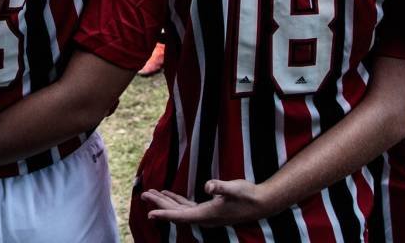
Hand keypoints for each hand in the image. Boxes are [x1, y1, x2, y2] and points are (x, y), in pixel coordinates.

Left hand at [142, 180, 273, 226]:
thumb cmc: (248, 195)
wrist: (261, 203)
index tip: (149, 213)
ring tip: (150, 194)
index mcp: (206, 214)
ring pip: (180, 209)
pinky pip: (187, 206)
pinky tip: (168, 194)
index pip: (180, 216)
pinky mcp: (209, 209)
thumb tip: (209, 186)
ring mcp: (206, 214)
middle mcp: (204, 218)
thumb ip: (221, 187)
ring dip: (165, 202)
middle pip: (176, 212)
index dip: (164, 214)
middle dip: (159, 205)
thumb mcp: (234, 188)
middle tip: (143, 195)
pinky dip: (176, 200)